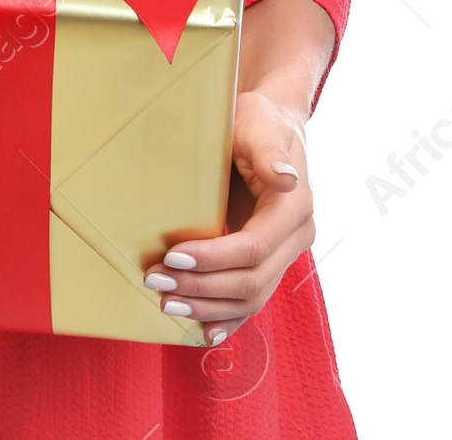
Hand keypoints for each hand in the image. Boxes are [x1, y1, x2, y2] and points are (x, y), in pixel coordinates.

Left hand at [142, 87, 314, 344]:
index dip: (213, 258)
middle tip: (156, 282)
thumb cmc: (259, 120)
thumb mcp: (259, 126)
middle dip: (202, 288)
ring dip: (208, 308)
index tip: (172, 255)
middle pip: (251, 281)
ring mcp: (284, 253)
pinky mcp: (269, 260)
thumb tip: (285, 179)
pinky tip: (203, 332)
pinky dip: (228, 319)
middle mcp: (295, 237)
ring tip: (166, 304)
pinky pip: (251, 299)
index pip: (253, 248)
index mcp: (294, 207)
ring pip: (251, 298)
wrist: (272, 124)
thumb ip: (268, 152)